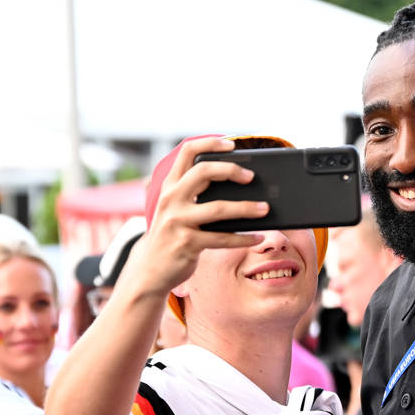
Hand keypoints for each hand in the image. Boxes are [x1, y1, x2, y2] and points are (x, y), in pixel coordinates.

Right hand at [129, 136, 269, 294]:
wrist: (149, 270)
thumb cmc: (170, 235)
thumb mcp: (173, 209)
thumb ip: (191, 193)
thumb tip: (233, 182)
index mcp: (169, 186)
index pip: (187, 152)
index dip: (210, 143)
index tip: (232, 144)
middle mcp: (171, 199)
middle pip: (203, 172)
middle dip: (231, 170)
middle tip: (251, 177)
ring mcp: (178, 222)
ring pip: (219, 209)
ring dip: (246, 208)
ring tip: (265, 209)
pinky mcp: (187, 244)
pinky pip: (223, 238)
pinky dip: (243, 238)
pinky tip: (257, 237)